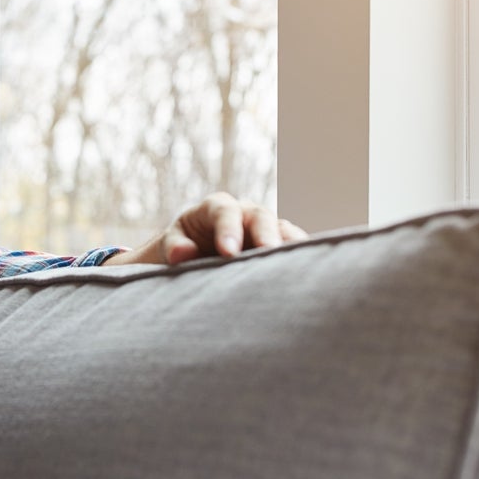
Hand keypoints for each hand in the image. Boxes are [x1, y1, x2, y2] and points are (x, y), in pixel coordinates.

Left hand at [105, 192, 307, 265]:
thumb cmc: (181, 247)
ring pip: (283, 230)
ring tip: (295, 263)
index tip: (228, 253)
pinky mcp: (277, 244)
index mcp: (214, 208)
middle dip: (265, 234)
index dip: (228, 229)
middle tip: (268, 253)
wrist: (194, 255)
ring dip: (290, 244)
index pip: (224, 212)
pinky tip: (307, 271)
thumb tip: (182, 253)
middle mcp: (244, 213)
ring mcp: (264, 227)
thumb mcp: (171, 245)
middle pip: (260, 216)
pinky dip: (301, 256)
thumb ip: (174, 246)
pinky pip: (294, 246)